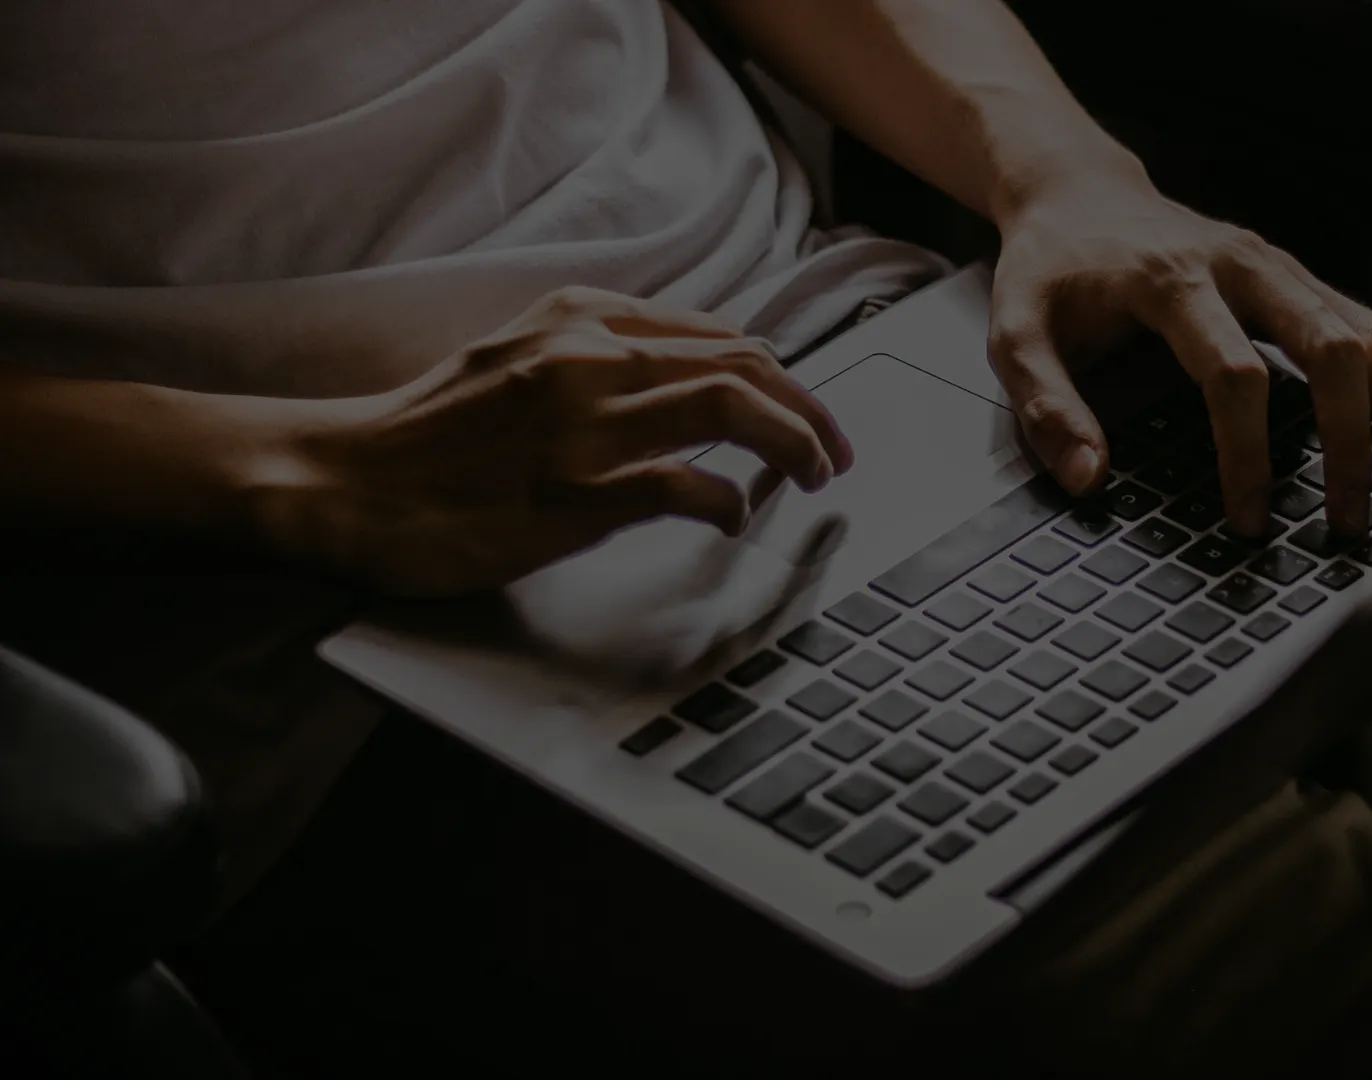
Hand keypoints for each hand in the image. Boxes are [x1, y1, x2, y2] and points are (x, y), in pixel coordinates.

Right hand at [253, 287, 853, 595]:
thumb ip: (596, 361)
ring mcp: (583, 423)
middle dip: (810, 408)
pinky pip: (685, 484)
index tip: (805, 411)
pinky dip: (728, 502)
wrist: (340, 482)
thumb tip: (681, 386)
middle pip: (744, 362)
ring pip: (730, 405)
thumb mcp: (517, 361)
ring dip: (792, 443)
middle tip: (835, 452)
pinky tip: (734, 519)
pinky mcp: (573, 490)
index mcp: (580, 320)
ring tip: (812, 477)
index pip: (718, 334)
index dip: (780, 376)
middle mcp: (589, 357)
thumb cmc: (427, 435)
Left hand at [988, 176, 1371, 537]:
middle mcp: (1245, 266)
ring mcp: (1283, 269)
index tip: (1248, 519)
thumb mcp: (1016, 333)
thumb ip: (1046, 407)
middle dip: (1351, 440)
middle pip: (1329, 346)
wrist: (1078, 193)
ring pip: (1370, 334)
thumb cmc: (1051, 270)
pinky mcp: (1302, 280)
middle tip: (1350, 523)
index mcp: (1173, 281)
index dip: (1247, 453)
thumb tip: (1089, 481)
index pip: (1232, 373)